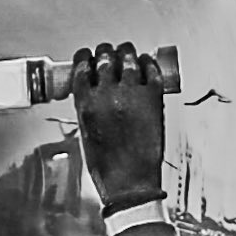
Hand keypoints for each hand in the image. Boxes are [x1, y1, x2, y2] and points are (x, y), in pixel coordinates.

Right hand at [72, 42, 166, 214]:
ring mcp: (131, 94)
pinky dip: (148, 62)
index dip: (86, 57)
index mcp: (85, 103)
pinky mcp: (153, 98)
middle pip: (104, 56)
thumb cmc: (106, 165)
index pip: (82, 66)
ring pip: (128, 57)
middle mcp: (106, 94)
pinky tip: (146, 62)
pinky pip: (151, 69)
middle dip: (105, 52)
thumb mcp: (87, 132)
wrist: (130, 183)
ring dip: (126, 52)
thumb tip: (95, 93)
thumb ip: (89, 109)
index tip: (89, 57)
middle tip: (109, 54)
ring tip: (128, 54)